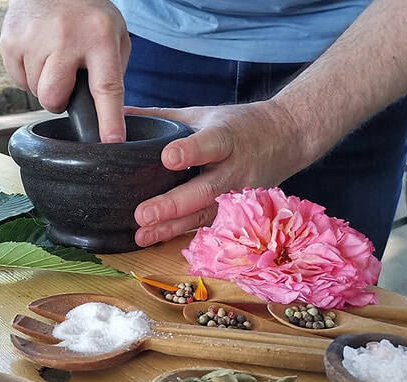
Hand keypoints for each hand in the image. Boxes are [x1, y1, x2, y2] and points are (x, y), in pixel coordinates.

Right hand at [0, 0, 129, 142]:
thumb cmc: (87, 13)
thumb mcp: (114, 34)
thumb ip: (113, 72)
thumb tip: (108, 114)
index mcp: (99, 37)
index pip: (106, 87)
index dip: (108, 119)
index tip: (111, 142)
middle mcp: (65, 38)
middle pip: (54, 98)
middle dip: (58, 101)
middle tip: (64, 81)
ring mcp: (33, 40)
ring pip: (34, 92)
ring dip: (44, 84)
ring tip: (52, 57)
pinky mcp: (10, 42)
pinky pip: (18, 81)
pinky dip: (27, 74)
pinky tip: (37, 52)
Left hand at [127, 100, 312, 246]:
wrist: (288, 137)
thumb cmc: (238, 125)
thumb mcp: (203, 114)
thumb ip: (162, 118)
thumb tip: (118, 114)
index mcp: (227, 137)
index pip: (210, 144)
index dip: (190, 151)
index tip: (167, 158)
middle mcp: (236, 168)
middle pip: (205, 189)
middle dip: (174, 204)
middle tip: (143, 214)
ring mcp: (239, 194)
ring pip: (206, 214)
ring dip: (173, 228)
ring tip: (143, 236)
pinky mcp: (239, 212)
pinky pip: (210, 227)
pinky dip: (184, 235)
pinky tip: (158, 242)